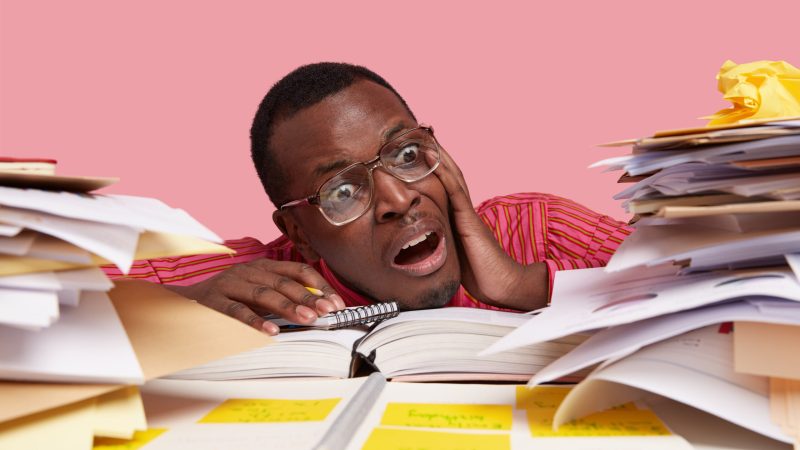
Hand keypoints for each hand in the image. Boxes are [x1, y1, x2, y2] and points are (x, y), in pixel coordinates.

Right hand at [165, 259, 345, 334]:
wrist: (182, 303)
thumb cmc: (227, 299)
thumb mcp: (256, 293)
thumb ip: (282, 297)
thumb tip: (317, 309)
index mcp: (262, 267)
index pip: (298, 270)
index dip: (319, 286)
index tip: (336, 303)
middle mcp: (248, 271)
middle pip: (284, 282)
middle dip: (309, 297)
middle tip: (327, 312)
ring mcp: (229, 284)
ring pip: (264, 294)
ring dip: (288, 307)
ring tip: (308, 319)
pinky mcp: (212, 301)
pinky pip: (237, 311)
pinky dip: (255, 321)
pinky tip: (271, 332)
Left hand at [431, 147, 548, 310]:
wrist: (502, 285)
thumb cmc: (480, 274)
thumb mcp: (454, 255)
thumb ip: (442, 244)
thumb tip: (423, 246)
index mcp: (459, 217)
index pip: (445, 185)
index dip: (433, 166)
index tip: (419, 148)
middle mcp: (463, 209)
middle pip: (449, 173)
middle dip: (435, 153)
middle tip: (419, 131)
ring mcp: (467, 212)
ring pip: (451, 176)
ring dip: (437, 154)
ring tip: (423, 135)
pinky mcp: (469, 220)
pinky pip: (454, 191)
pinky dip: (443, 172)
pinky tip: (432, 157)